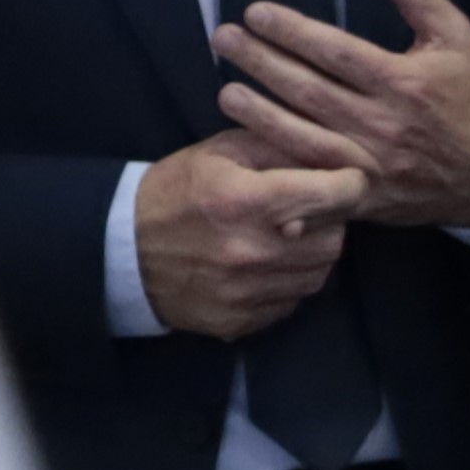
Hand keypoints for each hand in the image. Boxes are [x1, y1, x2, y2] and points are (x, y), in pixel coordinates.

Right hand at [129, 135, 366, 337]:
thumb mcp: (221, 152)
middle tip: (307, 209)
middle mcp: (251, 251)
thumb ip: (282, 148)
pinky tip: (265, 265)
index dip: (350, 183)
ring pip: (320, 272)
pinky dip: (288, 282)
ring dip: (312, 253)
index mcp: (246, 200)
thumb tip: (339, 155)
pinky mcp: (240, 321)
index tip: (346, 179)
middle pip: (335, 237)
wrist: (119, 249)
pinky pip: (293, 301)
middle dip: (330, 220)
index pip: (336, 194)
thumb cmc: (176, 190)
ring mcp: (246, 292)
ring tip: (284, 237)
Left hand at [214, 0, 469, 230]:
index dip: (292, 31)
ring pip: (302, 136)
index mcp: (404, 82)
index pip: (336, 52)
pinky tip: (250, 149)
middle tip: (224, 39)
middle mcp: (383, 122)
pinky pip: (312, 179)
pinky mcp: (363, 193)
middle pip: (309, 90)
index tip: (255, 13)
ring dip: (260, 114)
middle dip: (261, 62)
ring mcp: (370, 161)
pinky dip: (280, 167)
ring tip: (225, 91)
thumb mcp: (456, 39)